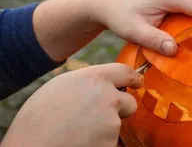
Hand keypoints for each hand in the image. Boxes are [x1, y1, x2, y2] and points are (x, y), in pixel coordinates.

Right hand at [1, 63, 142, 146]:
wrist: (32, 145)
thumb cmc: (39, 116)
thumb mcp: (62, 85)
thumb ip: (88, 82)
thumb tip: (102, 84)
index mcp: (95, 78)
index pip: (125, 72)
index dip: (133, 79)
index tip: (137, 83)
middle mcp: (109, 97)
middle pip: (130, 102)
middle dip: (122, 109)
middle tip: (103, 116)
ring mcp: (112, 121)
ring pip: (117, 123)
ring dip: (106, 127)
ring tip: (79, 130)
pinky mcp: (111, 142)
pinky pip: (110, 140)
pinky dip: (100, 141)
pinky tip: (81, 140)